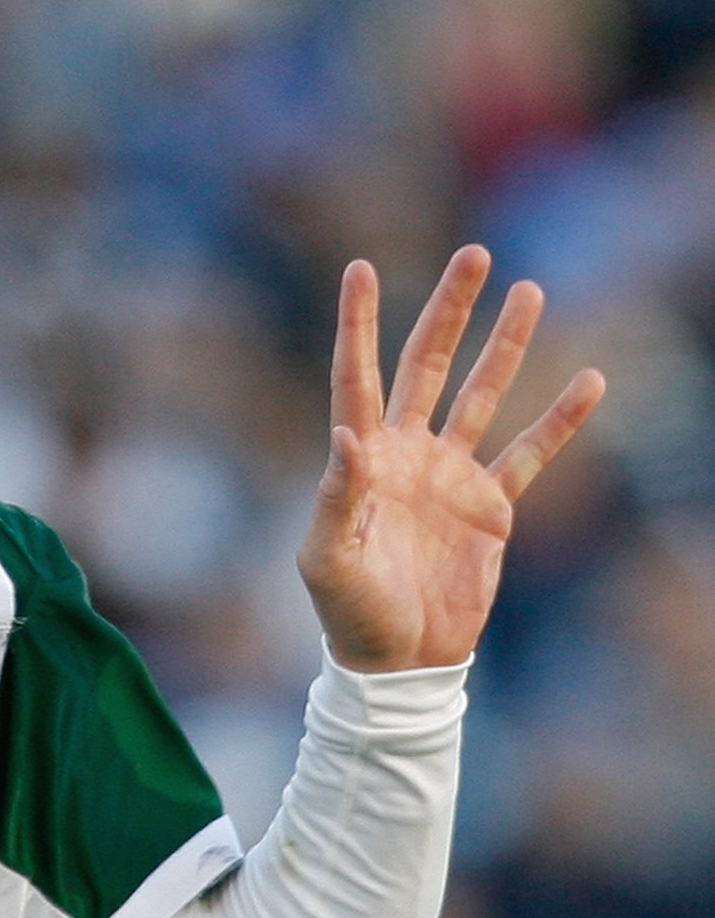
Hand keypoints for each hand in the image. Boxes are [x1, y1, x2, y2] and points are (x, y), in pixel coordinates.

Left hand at [297, 244, 605, 672]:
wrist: (400, 663)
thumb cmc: (350, 616)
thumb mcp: (329, 562)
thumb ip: (335, 499)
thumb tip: (349, 436)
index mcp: (361, 461)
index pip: (357, 379)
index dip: (357, 325)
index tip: (359, 267)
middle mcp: (407, 455)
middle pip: (428, 365)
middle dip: (449, 311)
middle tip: (475, 253)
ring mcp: (451, 476)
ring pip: (483, 394)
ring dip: (505, 345)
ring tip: (529, 291)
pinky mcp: (490, 507)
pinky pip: (530, 454)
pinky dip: (559, 421)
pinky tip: (589, 380)